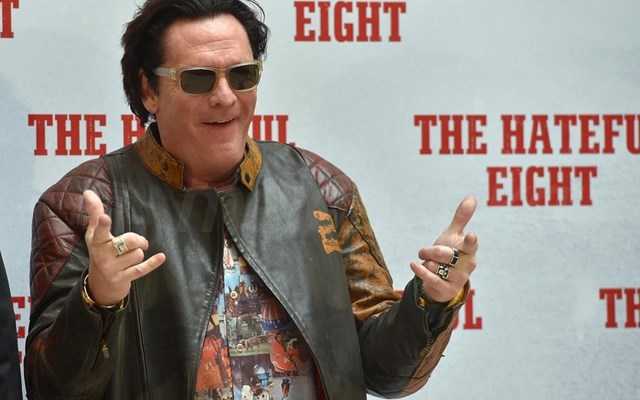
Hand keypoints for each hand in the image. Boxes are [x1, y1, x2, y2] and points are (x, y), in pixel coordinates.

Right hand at [83, 190, 165, 305]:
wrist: (101, 283)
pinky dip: (152, 263)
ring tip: (131, 256)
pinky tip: (161, 257)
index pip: (99, 231)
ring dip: (139, 253)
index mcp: (95, 241)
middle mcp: (102, 255)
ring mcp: (112, 269)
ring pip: (137, 254)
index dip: (103, 225)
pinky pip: (142, 269)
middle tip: (137, 242)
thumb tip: (88, 192)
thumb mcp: (94, 233)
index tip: (105, 217)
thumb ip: (95, 213)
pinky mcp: (123, 279)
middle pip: (128, 241)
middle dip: (137, 240)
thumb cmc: (100, 251)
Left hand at [410, 196, 477, 302]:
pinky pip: (431, 278)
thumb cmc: (449, 254)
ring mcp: (458, 279)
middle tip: (425, 252)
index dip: (470, 241)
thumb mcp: (453, 235)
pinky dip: (421, 270)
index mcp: (469, 251)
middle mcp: (466, 266)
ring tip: (429, 264)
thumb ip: (461, 218)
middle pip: (445, 254)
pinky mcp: (447, 290)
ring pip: (436, 266)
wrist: (441, 281)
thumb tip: (472, 197)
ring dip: (427, 262)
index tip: (471, 235)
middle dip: (430, 251)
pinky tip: (413, 264)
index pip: (470, 245)